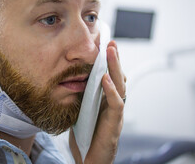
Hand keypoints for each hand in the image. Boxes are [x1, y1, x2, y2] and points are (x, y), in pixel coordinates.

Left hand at [70, 40, 125, 163]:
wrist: (88, 160)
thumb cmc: (85, 137)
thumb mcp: (82, 110)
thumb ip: (82, 96)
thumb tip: (73, 78)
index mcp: (106, 100)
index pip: (111, 76)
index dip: (109, 62)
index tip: (104, 45)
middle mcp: (114, 104)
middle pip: (118, 77)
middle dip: (115, 59)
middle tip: (111, 43)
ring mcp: (115, 114)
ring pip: (121, 86)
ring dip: (115, 68)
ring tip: (110, 52)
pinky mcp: (114, 124)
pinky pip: (116, 104)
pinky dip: (111, 91)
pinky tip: (106, 79)